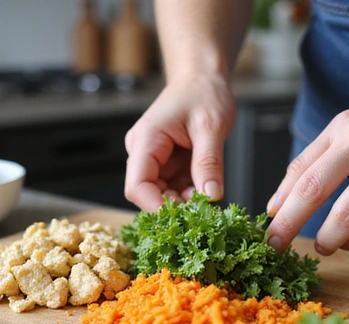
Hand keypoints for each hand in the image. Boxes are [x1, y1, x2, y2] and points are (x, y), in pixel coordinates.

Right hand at [124, 74, 235, 210]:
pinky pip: (173, 187)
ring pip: (162, 194)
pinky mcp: (166, 164)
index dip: (156, 207)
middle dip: (174, 207)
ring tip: (209, 199)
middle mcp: (143, 151)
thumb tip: (211, 196)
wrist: (203, 78)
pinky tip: (207, 192)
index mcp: (146, 140)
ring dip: (184, 202)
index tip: (184, 219)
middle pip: (148, 194)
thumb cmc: (204, 93)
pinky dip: (190, 194)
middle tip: (204, 212)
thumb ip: (209, 162)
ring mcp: (154, 159)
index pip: (137, 186)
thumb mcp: (211, 126)